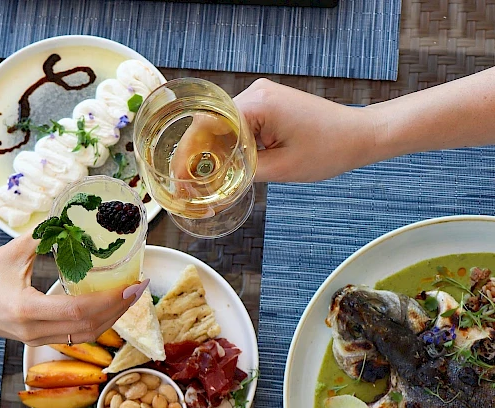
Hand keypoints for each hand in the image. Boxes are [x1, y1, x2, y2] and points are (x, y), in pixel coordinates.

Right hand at [0, 233, 147, 345]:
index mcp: (28, 309)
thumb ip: (43, 235)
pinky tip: (107, 306)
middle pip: (90, 326)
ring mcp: (36, 339)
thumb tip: (70, 217)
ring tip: (129, 296)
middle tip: (140, 287)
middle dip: (120, 308)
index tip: (134, 284)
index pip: (80, 309)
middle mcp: (35, 330)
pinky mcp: (37, 340)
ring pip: (86, 335)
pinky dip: (96, 322)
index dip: (112, 299)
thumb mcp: (11, 253)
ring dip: (112, 318)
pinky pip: (75, 336)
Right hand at [170, 79, 376, 183]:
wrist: (360, 135)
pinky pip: (239, 124)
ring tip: (206, 178)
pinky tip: (227, 164)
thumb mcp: (281, 168)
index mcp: (257, 103)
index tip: (180, 176)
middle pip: (211, 124)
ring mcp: (262, 96)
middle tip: (188, 182)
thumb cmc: (329, 149)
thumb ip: (242, 171)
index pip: (207, 126)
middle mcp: (256, 92)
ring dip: (215, 150)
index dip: (189, 153)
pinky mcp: (268, 104)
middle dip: (198, 153)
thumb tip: (214, 180)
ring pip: (223, 125)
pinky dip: (231, 144)